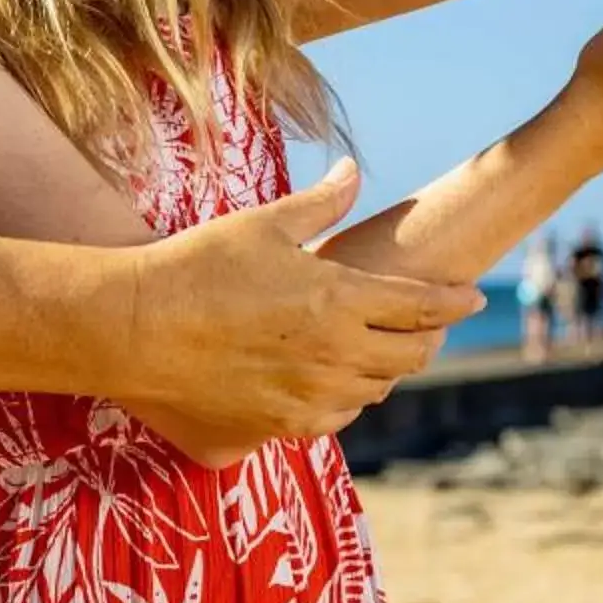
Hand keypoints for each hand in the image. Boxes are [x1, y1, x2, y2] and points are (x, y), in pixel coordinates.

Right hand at [120, 157, 483, 465]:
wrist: (130, 330)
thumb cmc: (193, 266)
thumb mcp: (260, 224)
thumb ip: (319, 203)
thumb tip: (352, 172)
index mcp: (338, 301)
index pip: (422, 306)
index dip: (454, 301)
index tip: (473, 297)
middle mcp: (334, 358)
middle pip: (411, 355)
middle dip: (429, 337)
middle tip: (428, 325)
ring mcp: (307, 401)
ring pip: (374, 391)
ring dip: (385, 368)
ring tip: (376, 349)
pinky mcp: (275, 430)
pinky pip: (332, 419)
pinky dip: (342, 399)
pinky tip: (327, 381)